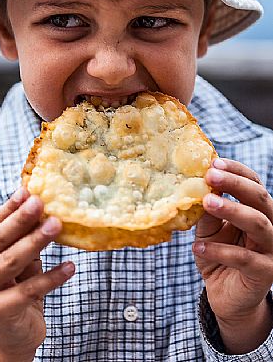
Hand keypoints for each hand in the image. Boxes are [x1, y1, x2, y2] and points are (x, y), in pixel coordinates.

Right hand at [0, 188, 74, 358]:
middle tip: (41, 202)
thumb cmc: (14, 289)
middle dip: (21, 219)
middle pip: (0, 240)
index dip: (9, 208)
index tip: (27, 191)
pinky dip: (52, 277)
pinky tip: (71, 266)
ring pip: (12, 261)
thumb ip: (23, 239)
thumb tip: (45, 210)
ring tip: (56, 225)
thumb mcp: (17, 261)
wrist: (7, 336)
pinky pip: (30, 289)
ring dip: (36, 241)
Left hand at [193, 158, 272, 350]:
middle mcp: (270, 226)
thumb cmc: (218, 255)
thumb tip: (194, 186)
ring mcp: (271, 250)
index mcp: (257, 211)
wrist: (226, 295)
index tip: (214, 163)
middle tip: (211, 176)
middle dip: (236, 184)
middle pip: (260, 198)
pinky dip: (219, 250)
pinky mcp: (265, 273)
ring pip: (259, 223)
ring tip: (207, 202)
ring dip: (232, 210)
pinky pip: (244, 258)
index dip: (236, 171)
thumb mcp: (208, 230)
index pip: (253, 184)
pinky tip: (197, 247)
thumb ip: (206, 211)